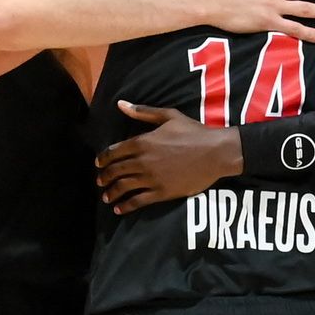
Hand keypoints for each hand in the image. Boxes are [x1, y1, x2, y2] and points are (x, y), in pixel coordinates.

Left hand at [96, 102, 242, 213]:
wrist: (215, 153)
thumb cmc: (193, 132)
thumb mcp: (168, 116)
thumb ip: (143, 112)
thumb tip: (120, 104)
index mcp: (142, 142)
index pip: (114, 152)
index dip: (103, 159)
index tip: (98, 163)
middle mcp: (142, 161)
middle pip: (116, 171)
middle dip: (105, 177)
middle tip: (100, 181)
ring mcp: (151, 178)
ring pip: (124, 187)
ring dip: (112, 193)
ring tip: (106, 197)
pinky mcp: (162, 192)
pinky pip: (138, 201)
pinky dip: (126, 206)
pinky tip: (119, 209)